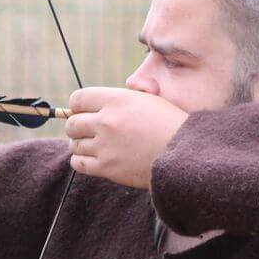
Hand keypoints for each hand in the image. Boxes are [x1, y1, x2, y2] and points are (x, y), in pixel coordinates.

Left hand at [64, 87, 187, 188]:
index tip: (83, 113)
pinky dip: (81, 161)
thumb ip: (130, 93)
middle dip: (77, 127)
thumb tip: (119, 91)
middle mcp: (107, 121)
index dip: (78, 107)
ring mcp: (105, 145)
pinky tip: (92, 159)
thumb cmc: (172, 125)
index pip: (77, 99)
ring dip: (81, 145)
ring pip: (75, 145)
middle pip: (72, 124)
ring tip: (93, 146)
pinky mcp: (107, 167)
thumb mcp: (152, 98)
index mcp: (117, 99)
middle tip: (86, 131)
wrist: (186, 154)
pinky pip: (78, 163)